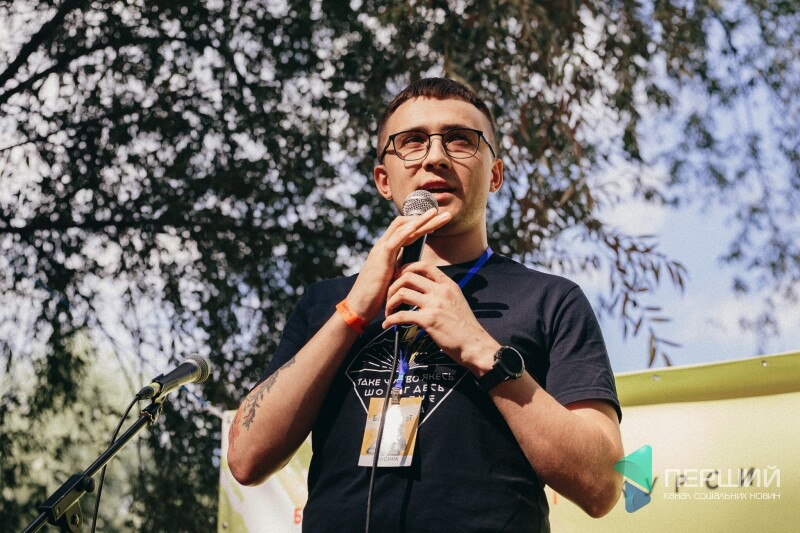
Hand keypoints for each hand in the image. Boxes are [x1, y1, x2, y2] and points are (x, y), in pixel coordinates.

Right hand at [345, 208, 450, 321]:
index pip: (408, 231)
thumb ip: (403, 268)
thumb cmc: (377, 295)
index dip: (424, 225)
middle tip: (446, 214)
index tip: (440, 223)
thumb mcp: (395, 278)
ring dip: (420, 220)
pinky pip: (394, 241)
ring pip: (401, 227)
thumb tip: (415, 266)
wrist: (360, 306)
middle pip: (407, 224)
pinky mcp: (380, 258)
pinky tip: (417, 226)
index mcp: (389, 250)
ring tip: (436, 213)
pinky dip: (405, 232)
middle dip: (427, 218)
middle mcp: (384, 245)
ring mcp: (381, 250)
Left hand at [382, 262, 499, 374]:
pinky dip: (390, 320)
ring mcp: (434, 305)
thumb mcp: (457, 300)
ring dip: (390, 302)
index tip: (398, 278)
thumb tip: (424, 290)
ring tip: (389, 311)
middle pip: (408, 276)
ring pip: (402, 293)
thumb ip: (442, 292)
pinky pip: (402, 315)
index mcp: (447, 284)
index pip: (423, 265)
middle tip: (389, 296)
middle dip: (393, 285)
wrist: (474, 344)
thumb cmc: (465, 327)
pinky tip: (387, 325)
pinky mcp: (428, 321)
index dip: (406, 268)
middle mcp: (440, 291)